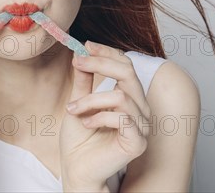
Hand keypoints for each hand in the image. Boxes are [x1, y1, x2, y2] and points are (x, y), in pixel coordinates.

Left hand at [59, 41, 150, 188]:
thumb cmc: (79, 140)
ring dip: (91, 100)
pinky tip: (87, 124)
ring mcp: (142, 126)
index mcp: (129, 97)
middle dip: (100, 63)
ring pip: (121, 95)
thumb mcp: (79, 102)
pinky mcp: (138, 142)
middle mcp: (140, 109)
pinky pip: (122, 117)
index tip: (85, 45)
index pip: (126, 65)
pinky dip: (100, 117)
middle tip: (78, 62)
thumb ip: (84, 79)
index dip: (107, 52)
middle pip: (128, 72)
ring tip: (73, 110)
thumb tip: (81, 53)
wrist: (76, 169)